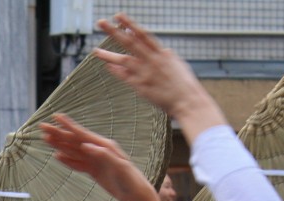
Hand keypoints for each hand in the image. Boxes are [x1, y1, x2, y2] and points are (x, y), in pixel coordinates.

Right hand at [40, 114, 151, 200]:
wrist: (135, 194)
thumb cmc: (130, 180)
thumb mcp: (119, 167)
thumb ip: (103, 155)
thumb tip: (86, 145)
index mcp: (104, 146)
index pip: (82, 134)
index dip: (68, 125)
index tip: (55, 116)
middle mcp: (98, 150)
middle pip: (74, 140)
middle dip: (58, 133)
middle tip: (42, 126)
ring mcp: (95, 160)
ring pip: (73, 151)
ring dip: (59, 145)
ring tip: (45, 139)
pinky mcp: (93, 170)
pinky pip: (77, 163)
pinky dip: (66, 160)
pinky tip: (57, 156)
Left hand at [94, 14, 224, 140]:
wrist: (187, 100)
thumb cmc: (183, 84)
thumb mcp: (176, 64)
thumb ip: (164, 55)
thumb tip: (161, 48)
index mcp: (162, 52)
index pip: (142, 34)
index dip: (130, 24)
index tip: (119, 16)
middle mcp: (152, 60)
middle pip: (129, 42)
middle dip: (114, 32)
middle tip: (101, 23)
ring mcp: (145, 73)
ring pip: (123, 60)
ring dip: (108, 55)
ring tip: (95, 51)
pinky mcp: (141, 86)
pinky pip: (125, 77)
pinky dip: (115, 71)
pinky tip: (107, 66)